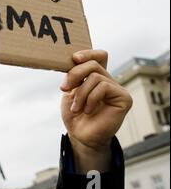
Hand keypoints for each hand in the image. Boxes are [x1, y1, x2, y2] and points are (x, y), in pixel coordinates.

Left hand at [60, 49, 132, 172]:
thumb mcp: (70, 92)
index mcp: (96, 77)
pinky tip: (88, 110)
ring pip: (96, 77)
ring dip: (80, 93)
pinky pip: (104, 87)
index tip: (73, 58)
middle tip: (64, 88)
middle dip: (75, 74)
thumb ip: (73, 76)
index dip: (88, 53)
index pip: (99, 56)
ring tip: (76, 108)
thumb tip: (74, 59)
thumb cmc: (75, 115)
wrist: (81, 136)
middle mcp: (108, 81)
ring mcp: (118, 89)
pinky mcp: (124, 98)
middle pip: (93, 63)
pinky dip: (91, 98)